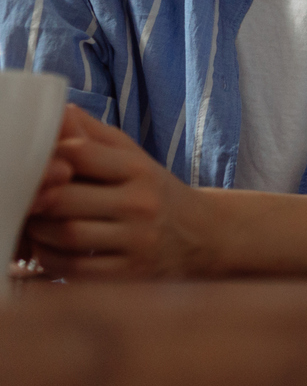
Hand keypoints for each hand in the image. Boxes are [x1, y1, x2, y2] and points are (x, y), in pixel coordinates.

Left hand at [23, 107, 219, 278]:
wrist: (202, 235)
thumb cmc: (153, 191)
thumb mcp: (132, 157)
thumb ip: (93, 135)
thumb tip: (58, 112)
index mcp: (138, 169)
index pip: (80, 153)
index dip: (46, 158)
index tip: (34, 167)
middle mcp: (141, 203)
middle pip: (64, 199)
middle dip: (35, 200)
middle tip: (25, 201)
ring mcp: (137, 240)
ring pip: (65, 235)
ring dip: (37, 232)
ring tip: (35, 224)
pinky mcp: (128, 273)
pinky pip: (73, 268)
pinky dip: (49, 260)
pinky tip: (48, 250)